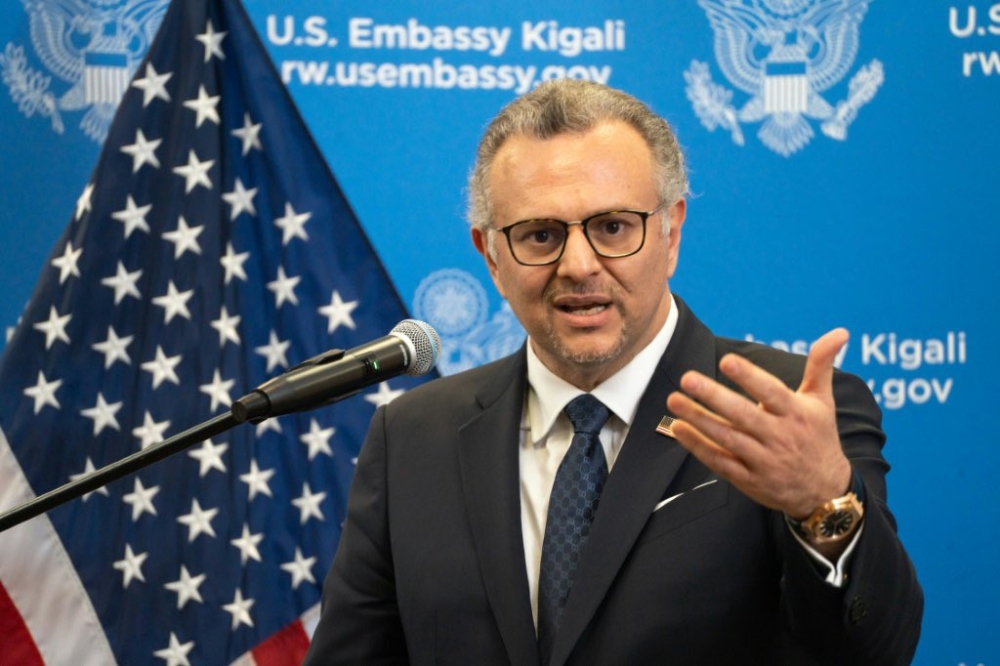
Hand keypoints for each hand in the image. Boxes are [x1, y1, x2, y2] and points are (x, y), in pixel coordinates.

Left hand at [665, 329, 852, 518]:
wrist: (825, 492)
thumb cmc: (818, 437)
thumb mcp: (822, 401)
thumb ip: (821, 365)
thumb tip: (840, 331)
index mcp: (797, 414)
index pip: (771, 393)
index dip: (750, 377)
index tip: (727, 360)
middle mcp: (779, 437)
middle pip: (743, 416)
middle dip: (714, 397)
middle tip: (687, 378)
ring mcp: (763, 461)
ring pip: (727, 438)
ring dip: (698, 419)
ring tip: (674, 400)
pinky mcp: (748, 480)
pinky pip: (719, 462)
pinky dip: (698, 446)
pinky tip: (678, 428)